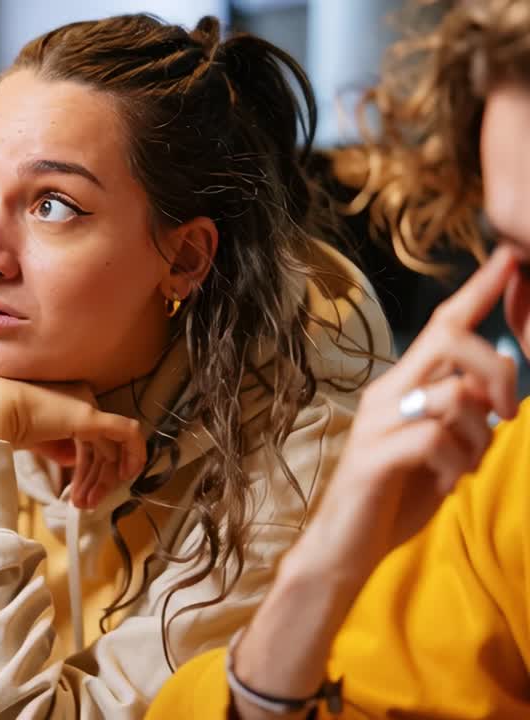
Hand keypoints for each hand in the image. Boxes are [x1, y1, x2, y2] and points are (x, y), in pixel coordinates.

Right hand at [0, 376, 146, 508]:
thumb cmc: (2, 423)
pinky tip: (128, 474)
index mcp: (65, 402)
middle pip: (100, 446)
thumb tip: (71, 460)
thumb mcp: (34, 438)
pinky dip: (135, 453)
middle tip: (84, 503)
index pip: (87, 439)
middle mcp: (80, 399)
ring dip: (102, 479)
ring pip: (110, 447)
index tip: (77, 495)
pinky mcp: (93, 416)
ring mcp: (87, 406)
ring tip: (87, 502)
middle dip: (94, 479)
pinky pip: (128, 433)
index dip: (86, 470)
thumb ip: (55, 446)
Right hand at [300, 246, 519, 579]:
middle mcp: (385, 394)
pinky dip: (455, 464)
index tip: (508, 258)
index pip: (442, 325)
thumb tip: (504, 377)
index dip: (477, 291)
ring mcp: (377, 423)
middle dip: (496, 369)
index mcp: (400, 387)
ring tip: (462, 467)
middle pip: (451, 341)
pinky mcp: (377, 455)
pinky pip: (438, 438)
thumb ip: (466, 412)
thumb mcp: (443, 449)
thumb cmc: (395, 497)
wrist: (345, 547)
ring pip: (455, 396)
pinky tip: (443, 482)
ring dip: (479, 438)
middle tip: (509, 413)